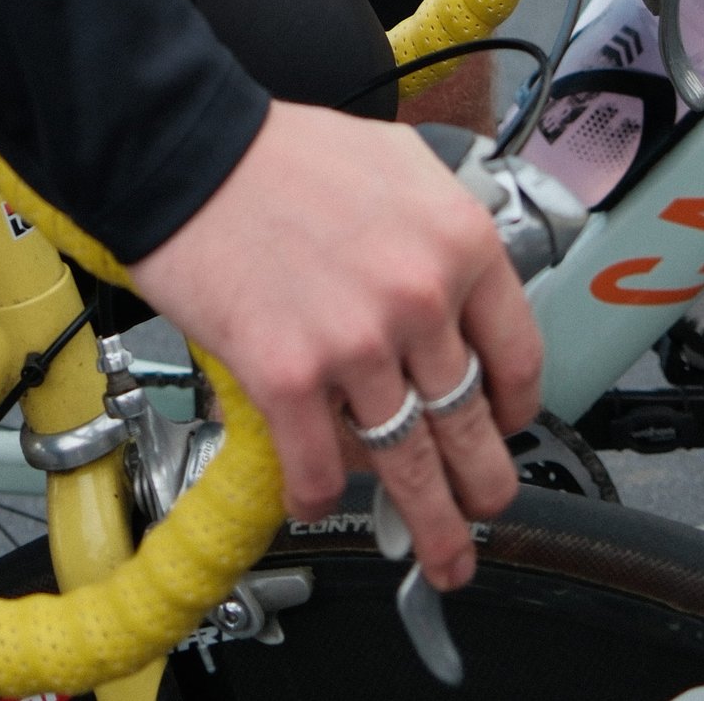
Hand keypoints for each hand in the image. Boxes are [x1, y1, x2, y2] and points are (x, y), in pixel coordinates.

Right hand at [133, 102, 541, 590]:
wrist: (186, 150)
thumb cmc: (279, 153)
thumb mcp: (395, 162)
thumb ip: (438, 229)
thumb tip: (459, 291)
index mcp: (456, 242)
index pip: (516, 356)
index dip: (513, 409)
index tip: (501, 426)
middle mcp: (418, 297)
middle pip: (468, 427)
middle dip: (482, 488)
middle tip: (482, 512)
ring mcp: (355, 343)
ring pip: (408, 465)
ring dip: (427, 523)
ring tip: (439, 554)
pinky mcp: (288, 376)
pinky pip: (320, 468)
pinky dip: (319, 497)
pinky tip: (318, 501)